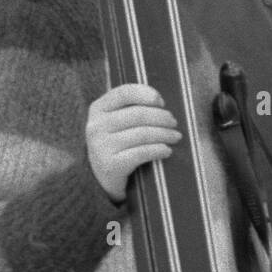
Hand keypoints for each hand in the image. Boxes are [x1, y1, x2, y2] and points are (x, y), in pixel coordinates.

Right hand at [86, 83, 181, 201]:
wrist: (100, 179)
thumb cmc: (116, 143)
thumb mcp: (116, 122)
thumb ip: (131, 108)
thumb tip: (161, 103)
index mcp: (98, 108)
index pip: (124, 93)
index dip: (146, 94)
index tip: (162, 102)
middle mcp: (96, 126)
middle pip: (138, 114)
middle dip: (162, 117)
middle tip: (174, 123)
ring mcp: (101, 146)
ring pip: (142, 134)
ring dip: (164, 134)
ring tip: (175, 137)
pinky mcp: (110, 165)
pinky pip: (141, 153)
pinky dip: (158, 150)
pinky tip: (167, 151)